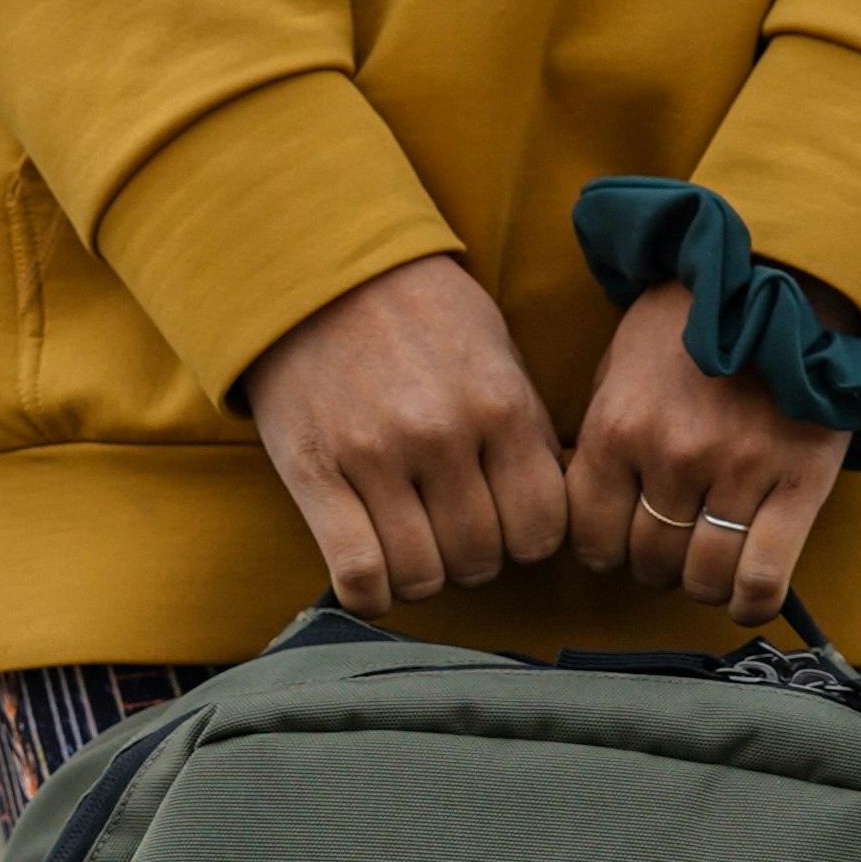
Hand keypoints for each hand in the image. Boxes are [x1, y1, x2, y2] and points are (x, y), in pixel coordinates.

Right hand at [235, 257, 568, 612]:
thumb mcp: (495, 351)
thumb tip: (543, 504)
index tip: (503, 524)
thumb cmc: (417, 313)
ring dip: (421, 577)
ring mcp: (377, 458)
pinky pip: (358, 575)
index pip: (540, 530)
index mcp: (501, 406)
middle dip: (471, 559)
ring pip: (423, 577)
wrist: (317, 268)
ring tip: (410, 545)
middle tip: (449, 532)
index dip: (524, 540)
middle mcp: (444, 437)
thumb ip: (524, 429)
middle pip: (481, 559)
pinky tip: (372, 575)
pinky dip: (371, 594)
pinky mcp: (317, 474)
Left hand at [564, 284, 847, 624]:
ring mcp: (738, 470)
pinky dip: (749, 599)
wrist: (780, 274)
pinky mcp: (798, 482)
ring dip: (700, 581)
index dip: (604, 548)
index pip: (591, 538)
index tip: (621, 540)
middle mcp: (673, 454)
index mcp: (618, 428)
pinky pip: (764, 577)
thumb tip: (594, 511)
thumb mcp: (620, 366)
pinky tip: (745, 592)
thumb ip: (604, 440)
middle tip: (673, 542)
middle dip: (655, 563)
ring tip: (709, 557)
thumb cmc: (692, 322)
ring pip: (702, 576)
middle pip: (648, 561)